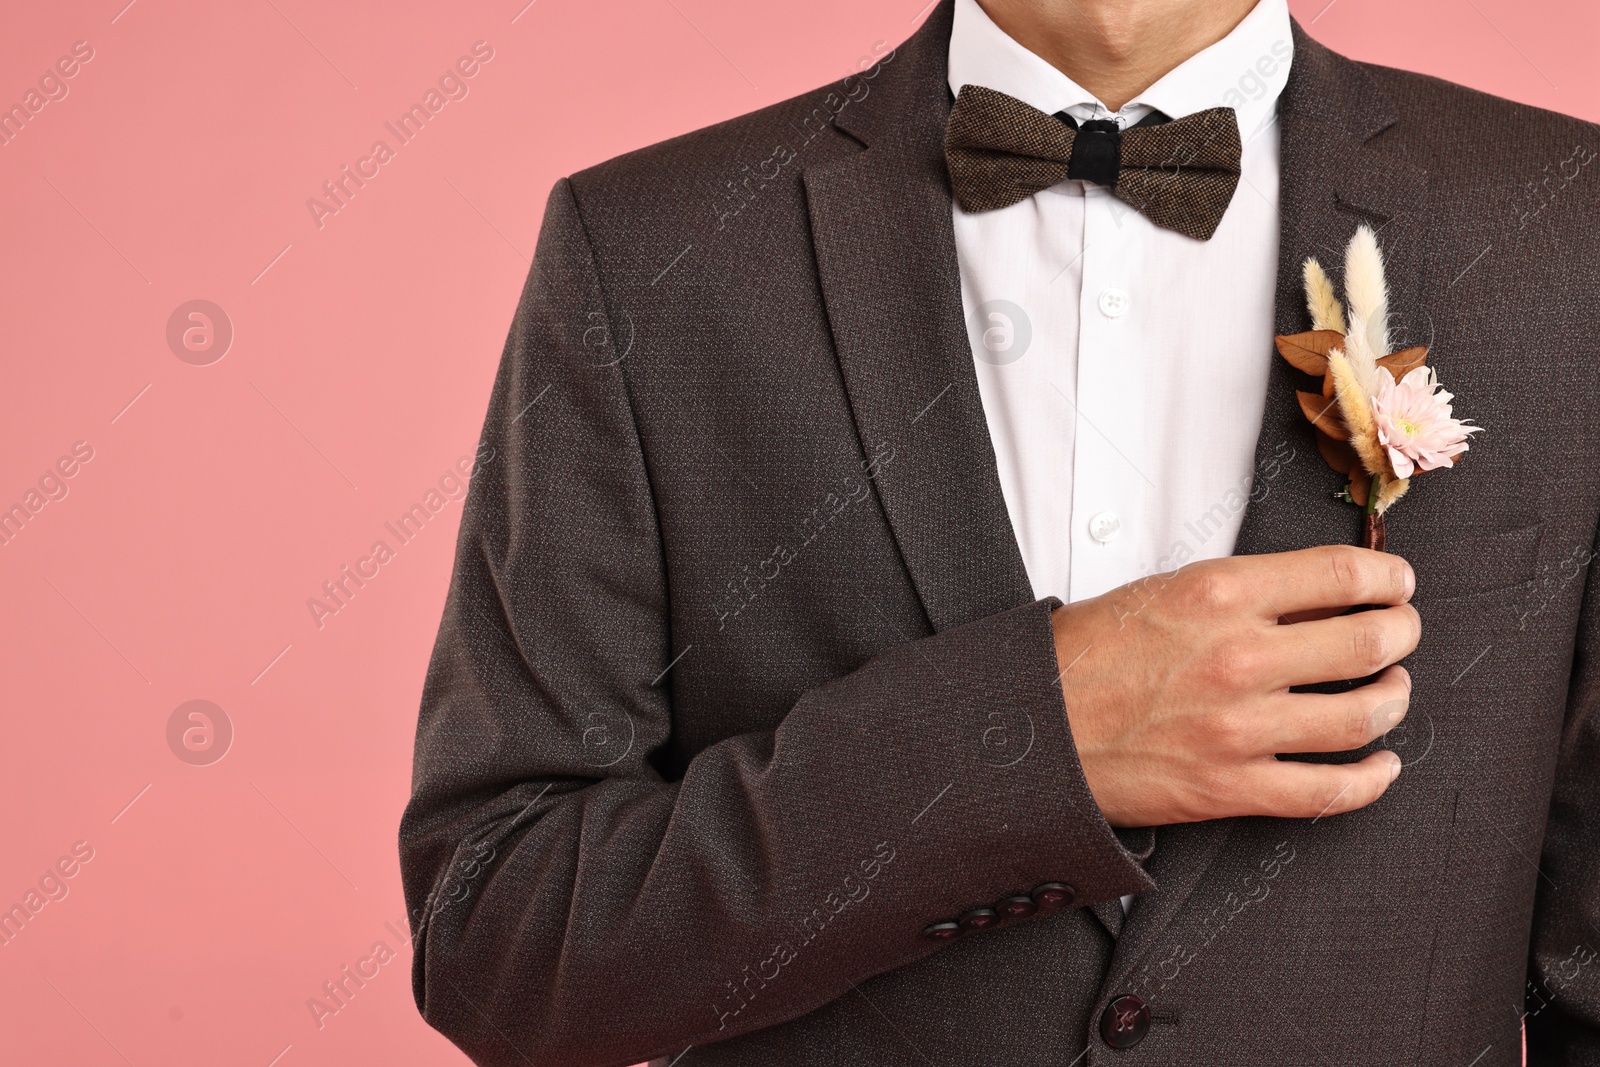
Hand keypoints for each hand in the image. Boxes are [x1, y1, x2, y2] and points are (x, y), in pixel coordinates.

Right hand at [1051, 546, 1418, 826]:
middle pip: (1370, 641)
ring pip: (1363, 715)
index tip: (1397, 582)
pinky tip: (1381, 766)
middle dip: (1401, 633)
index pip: (1342, 574)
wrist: (1032, 727)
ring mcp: (1241, 728)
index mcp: (1220, 594)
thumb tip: (1316, 595)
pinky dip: (1371, 780)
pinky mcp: (1231, 787)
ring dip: (1393, 699)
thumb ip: (1241, 591)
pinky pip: (1330, 791)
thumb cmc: (1086, 656)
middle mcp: (1240, 657)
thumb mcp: (1162, 591)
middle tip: (1401, 632)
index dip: (1387, 576)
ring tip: (1391, 691)